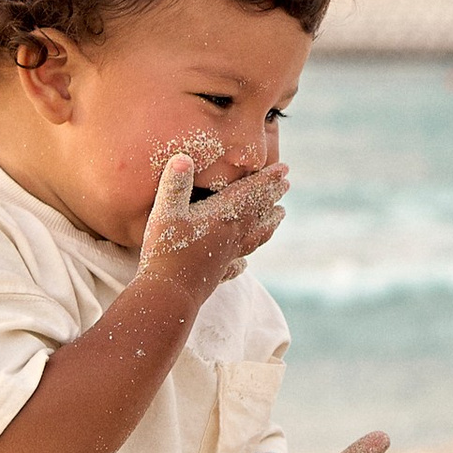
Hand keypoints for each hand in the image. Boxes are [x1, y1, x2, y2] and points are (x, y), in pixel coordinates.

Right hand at [137, 148, 288, 305]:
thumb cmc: (166, 251)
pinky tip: (245, 263)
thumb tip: (182, 157)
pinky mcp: (218, 275)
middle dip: (272, 196)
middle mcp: (232, 236)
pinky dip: (244, 260)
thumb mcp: (165, 212)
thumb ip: (175, 185)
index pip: (252, 194)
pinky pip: (237, 265)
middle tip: (286, 184)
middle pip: (258, 213)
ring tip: (279, 216)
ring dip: (269, 224)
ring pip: (256, 237)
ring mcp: (227, 257)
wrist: (168, 294)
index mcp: (224, 218)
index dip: (268, 180)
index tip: (284, 169)